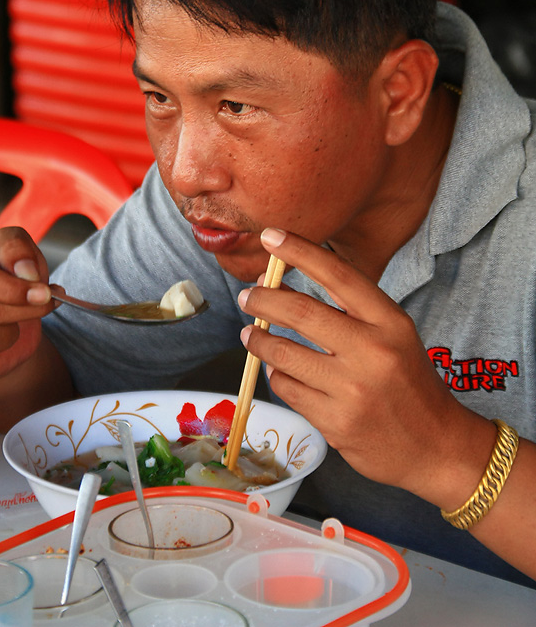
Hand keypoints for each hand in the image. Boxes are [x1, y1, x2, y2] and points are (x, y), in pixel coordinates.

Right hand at [0, 227, 55, 391]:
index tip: (44, 293)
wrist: (4, 306)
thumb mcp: (11, 247)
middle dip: (25, 309)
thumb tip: (26, 272)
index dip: (14, 289)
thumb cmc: (4, 272)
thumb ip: (17, 249)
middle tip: (44, 303)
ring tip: (13, 321)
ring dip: (12, 332)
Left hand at [238, 227, 493, 506]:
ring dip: (258, 340)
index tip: (270, 236)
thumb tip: (284, 287)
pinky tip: (278, 369)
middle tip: (247, 296)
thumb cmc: (410, 383)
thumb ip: (350, 312)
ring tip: (250, 334)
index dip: (299, 251)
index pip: (337, 274)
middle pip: (300, 312)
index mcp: (390, 322)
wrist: (437, 447)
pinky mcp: (334, 423)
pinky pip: (287, 389)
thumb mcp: (395, 336)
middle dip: (263, 299)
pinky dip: (276, 374)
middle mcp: (372, 351)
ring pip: (284, 354)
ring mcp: (351, 390)